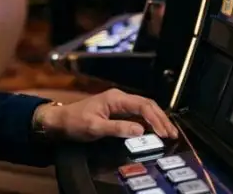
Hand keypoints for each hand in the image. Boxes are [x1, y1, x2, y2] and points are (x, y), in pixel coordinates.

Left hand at [35, 89, 178, 141]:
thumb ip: (118, 128)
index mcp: (115, 98)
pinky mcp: (116, 111)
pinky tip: (154, 131)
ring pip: (144, 109)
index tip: (164, 133)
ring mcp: (118, 104)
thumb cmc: (74, 121)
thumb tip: (140, 131)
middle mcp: (119, 98)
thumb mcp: (95, 127)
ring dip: (156, 120)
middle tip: (173, 134)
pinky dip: (148, 122)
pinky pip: (137, 114)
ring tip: (168, 133)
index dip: (156, 119)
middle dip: (161, 119)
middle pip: (147, 105)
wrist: (60, 121)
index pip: (142, 105)